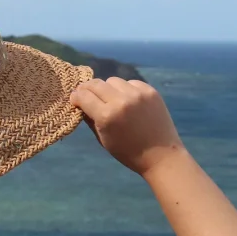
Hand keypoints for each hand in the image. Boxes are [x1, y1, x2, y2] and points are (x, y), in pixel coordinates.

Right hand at [70, 78, 184, 177]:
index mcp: (106, 116)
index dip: (76, 97)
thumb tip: (80, 104)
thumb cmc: (128, 152)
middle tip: (87, 95)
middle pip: (96, 84)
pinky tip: (128, 100)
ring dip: (108, 88)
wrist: (161, 155)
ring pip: (113, 80)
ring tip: (111, 99)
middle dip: (88, 89)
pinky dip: (125, 89)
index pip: (83, 96)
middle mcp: (120, 100)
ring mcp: (137, 94)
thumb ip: (90, 120)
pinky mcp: (150, 91)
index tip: (75, 99)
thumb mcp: (103, 140)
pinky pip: (130, 83)